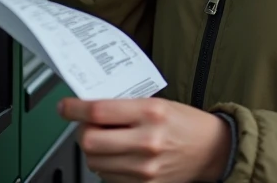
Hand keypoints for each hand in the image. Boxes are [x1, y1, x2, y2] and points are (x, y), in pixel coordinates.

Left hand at [62, 98, 231, 182]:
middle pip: (90, 141)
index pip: (98, 111)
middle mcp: (146, 141)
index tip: (65, 107)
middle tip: (85, 125)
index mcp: (150, 113)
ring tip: (105, 141)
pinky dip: (107, 166)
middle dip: (81, 132)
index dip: (74, 109)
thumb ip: (125, 105)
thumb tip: (90, 106)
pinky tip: (118, 156)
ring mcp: (145, 168)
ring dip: (93, 151)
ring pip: (95, 163)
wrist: (211, 149)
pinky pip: (109, 178)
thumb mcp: (157, 103)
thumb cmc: (185, 124)